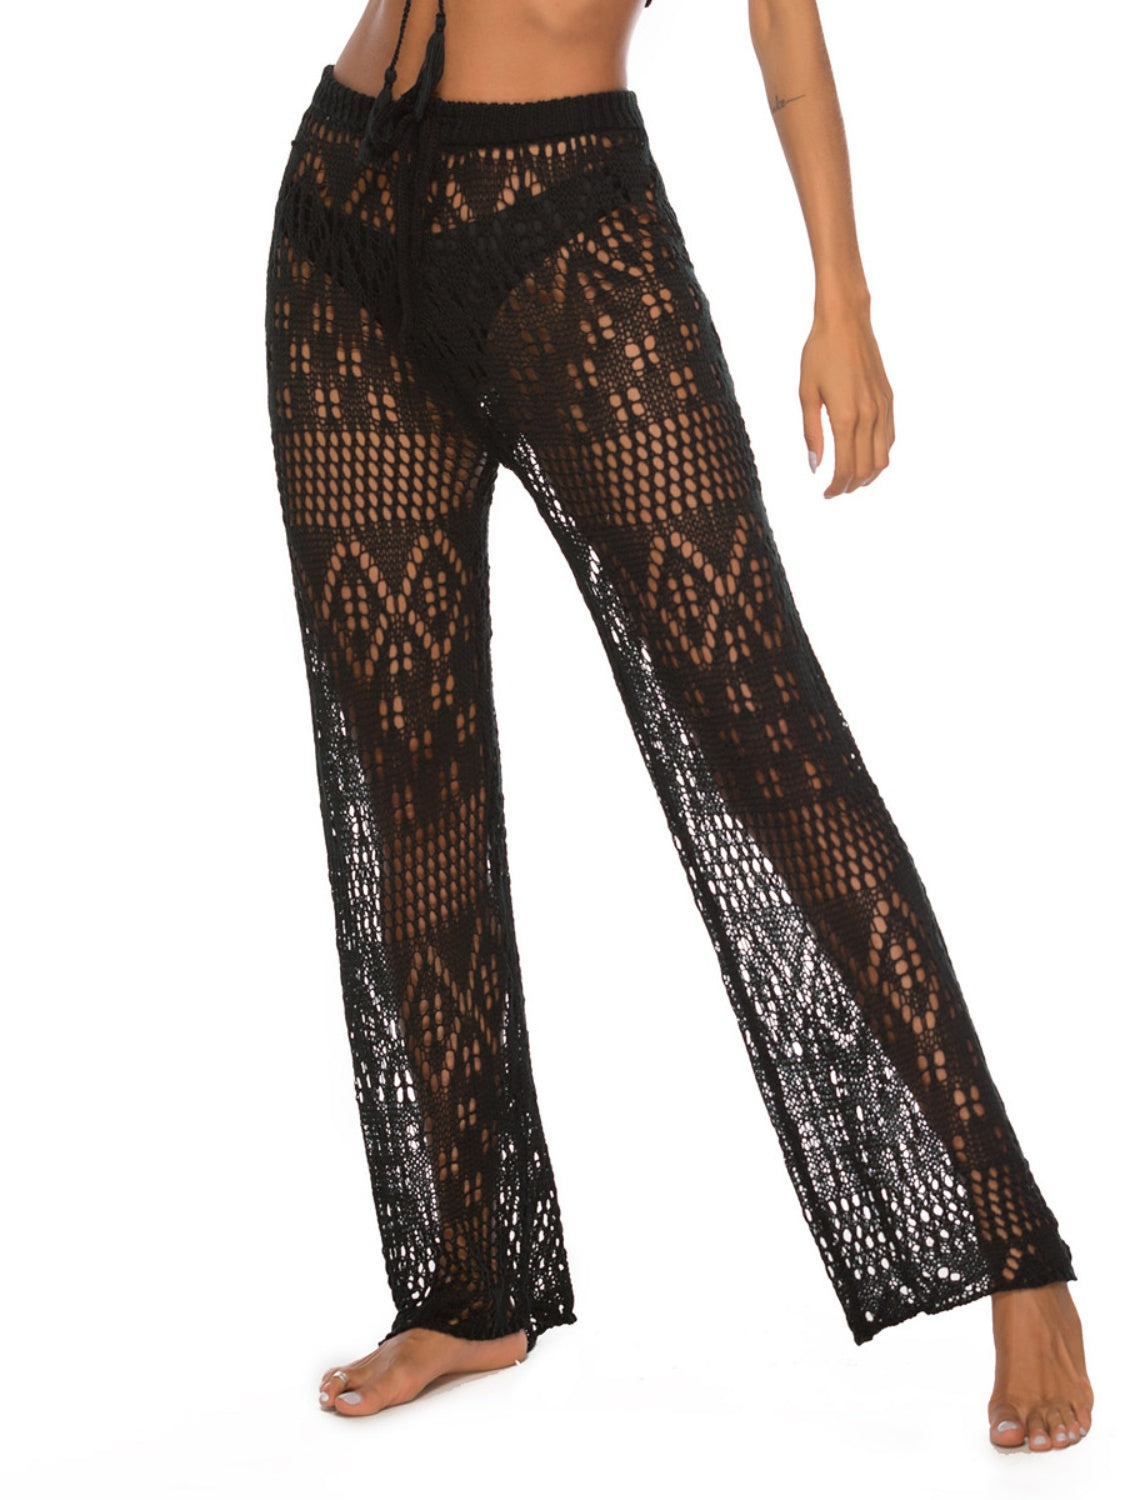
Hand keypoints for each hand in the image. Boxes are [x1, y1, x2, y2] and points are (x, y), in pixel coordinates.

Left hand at [800, 304, 894, 497]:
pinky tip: (865, 457)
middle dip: (851, 486)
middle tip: (835, 491)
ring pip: (883, 458)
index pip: (845, 467)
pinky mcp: (889, 399)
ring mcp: (883, 408)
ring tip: (850, 479)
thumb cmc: (820, 354)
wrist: (846, 321)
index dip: (836, 487)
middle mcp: (869, 415)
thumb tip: (814, 465)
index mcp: (846, 416)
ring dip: (868, 475)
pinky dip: (879, 455)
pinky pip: (889, 438)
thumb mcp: (806, 394)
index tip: (826, 494)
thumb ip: (811, 432)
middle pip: (866, 468)